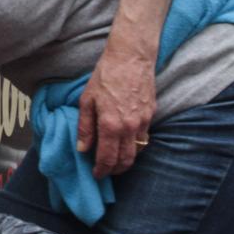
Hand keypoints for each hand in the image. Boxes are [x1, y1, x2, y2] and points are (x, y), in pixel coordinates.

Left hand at [77, 47, 155, 177]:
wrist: (131, 58)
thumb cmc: (105, 76)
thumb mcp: (87, 100)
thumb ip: (85, 127)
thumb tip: (83, 149)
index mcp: (111, 124)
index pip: (108, 158)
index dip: (101, 170)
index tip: (96, 175)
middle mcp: (130, 128)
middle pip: (126, 160)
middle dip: (115, 170)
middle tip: (106, 171)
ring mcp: (143, 122)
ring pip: (138, 152)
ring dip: (126, 160)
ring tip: (115, 161)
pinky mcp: (151, 116)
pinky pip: (144, 138)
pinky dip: (135, 146)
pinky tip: (126, 143)